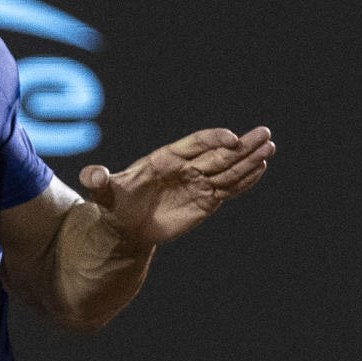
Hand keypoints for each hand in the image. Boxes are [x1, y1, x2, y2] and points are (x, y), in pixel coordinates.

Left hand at [79, 126, 272, 249]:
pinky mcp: (204, 200)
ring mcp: (197, 183)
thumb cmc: (114, 204)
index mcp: (165, 158)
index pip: (196, 143)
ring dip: (249, 160)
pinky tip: (261, 170)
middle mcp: (186, 167)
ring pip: (228, 169)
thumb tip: (91, 176)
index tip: (231, 139)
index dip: (214, 139)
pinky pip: (228, 188)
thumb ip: (99, 182)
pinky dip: (244, 180)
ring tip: (270, 148)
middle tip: (265, 135)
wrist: (124, 225)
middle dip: (242, 145)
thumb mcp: (103, 194)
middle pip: (219, 153)